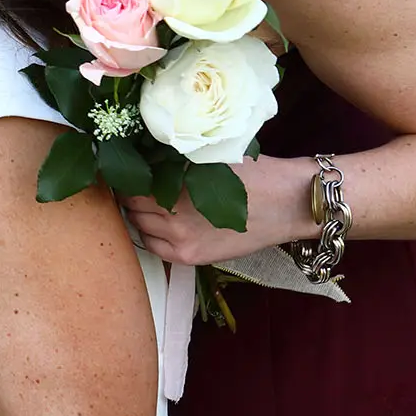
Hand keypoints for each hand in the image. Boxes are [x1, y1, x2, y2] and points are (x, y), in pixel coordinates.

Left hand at [122, 155, 316, 264]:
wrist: (288, 203)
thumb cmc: (254, 174)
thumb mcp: (209, 158)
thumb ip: (175, 162)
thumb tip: (144, 158)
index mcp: (178, 186)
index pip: (132, 185)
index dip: (128, 177)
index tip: (129, 171)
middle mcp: (174, 216)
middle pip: (132, 207)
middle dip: (131, 196)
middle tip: (136, 187)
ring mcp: (181, 240)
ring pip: (140, 228)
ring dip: (139, 215)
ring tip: (149, 204)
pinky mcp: (191, 257)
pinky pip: (154, 248)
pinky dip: (150, 235)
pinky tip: (159, 224)